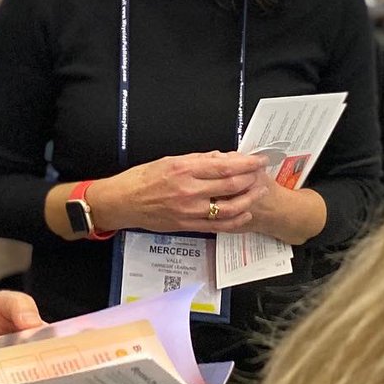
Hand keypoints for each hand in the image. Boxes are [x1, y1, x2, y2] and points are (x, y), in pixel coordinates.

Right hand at [89, 151, 271, 234]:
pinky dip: (235, 220)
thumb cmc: (140, 180)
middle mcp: (189, 191)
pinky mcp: (188, 225)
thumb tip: (221, 158)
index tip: (258, 159)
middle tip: (261, 173)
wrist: (121, 203)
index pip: (224, 166)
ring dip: (248, 199)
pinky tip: (245, 214)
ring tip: (258, 191)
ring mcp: (189, 210)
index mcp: (183, 170)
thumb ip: (197, 160)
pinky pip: (218, 225)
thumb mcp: (168, 161)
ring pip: (229, 208)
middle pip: (231, 186)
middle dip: (251, 178)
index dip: (246, 163)